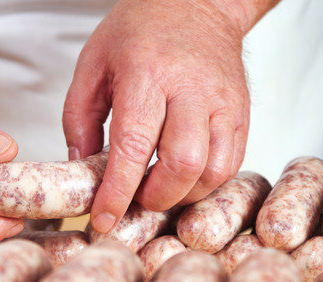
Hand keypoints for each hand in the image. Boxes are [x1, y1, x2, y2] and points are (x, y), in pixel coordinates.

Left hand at [64, 0, 269, 232]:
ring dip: (183, 195)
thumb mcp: (92, 64)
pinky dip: (206, 183)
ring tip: (158, 187)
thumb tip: (82, 167)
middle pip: (182, 165)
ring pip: (214, 171)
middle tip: (136, 197)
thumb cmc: (140, 32)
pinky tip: (182, 177)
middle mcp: (191, 89)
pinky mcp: (242, 112)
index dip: (118, 192)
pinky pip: (232, 163)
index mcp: (147, 74)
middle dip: (155, 197)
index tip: (104, 219)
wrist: (197, 2)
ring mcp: (223, 102)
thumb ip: (79, 118)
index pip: (134, 146)